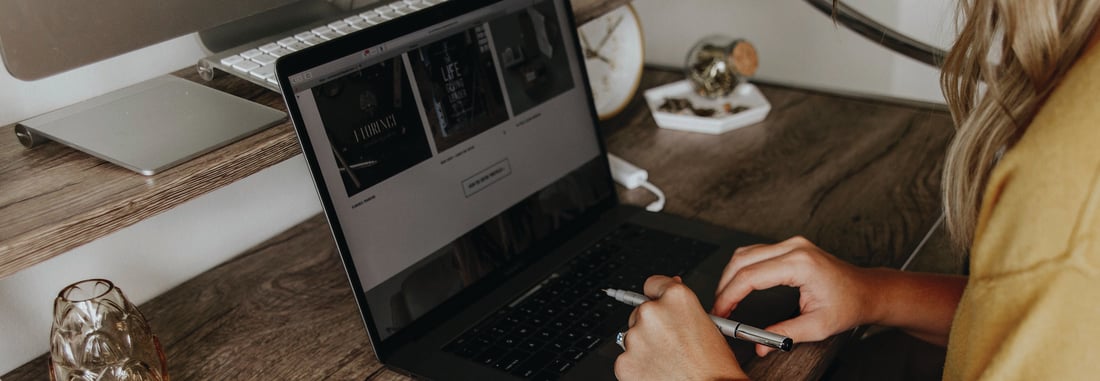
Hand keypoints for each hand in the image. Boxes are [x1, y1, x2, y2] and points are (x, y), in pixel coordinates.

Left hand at [614, 275, 746, 380]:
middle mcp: (652, 312)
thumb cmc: (715, 368)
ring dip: (644, 346)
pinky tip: (658, 372)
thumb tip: (671, 294)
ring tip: (667, 361)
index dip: (657, 295)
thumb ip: (684, 307)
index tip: (658, 302)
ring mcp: (635, 337)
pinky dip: (638, 366)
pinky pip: (626, 359)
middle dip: (651, 326)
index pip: (653, 284)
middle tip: (669, 343)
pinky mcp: (624, 361)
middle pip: (641, 312)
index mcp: (677, 298)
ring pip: (632, 336)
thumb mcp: (710, 326)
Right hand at [712, 236, 872, 356]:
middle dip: (725, 286)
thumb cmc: (849, 304)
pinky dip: (742, 269)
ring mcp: (792, 244)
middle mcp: (794, 247)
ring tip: (726, 300)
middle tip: (719, 309)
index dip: (729, 295)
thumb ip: (785, 334)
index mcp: (800, 264)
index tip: (721, 312)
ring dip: (731, 276)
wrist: (867, 291)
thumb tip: (760, 344)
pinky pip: (756, 252)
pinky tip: (738, 286)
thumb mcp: (817, 326)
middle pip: (742, 260)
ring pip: (746, 253)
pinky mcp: (790, 247)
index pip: (751, 276)